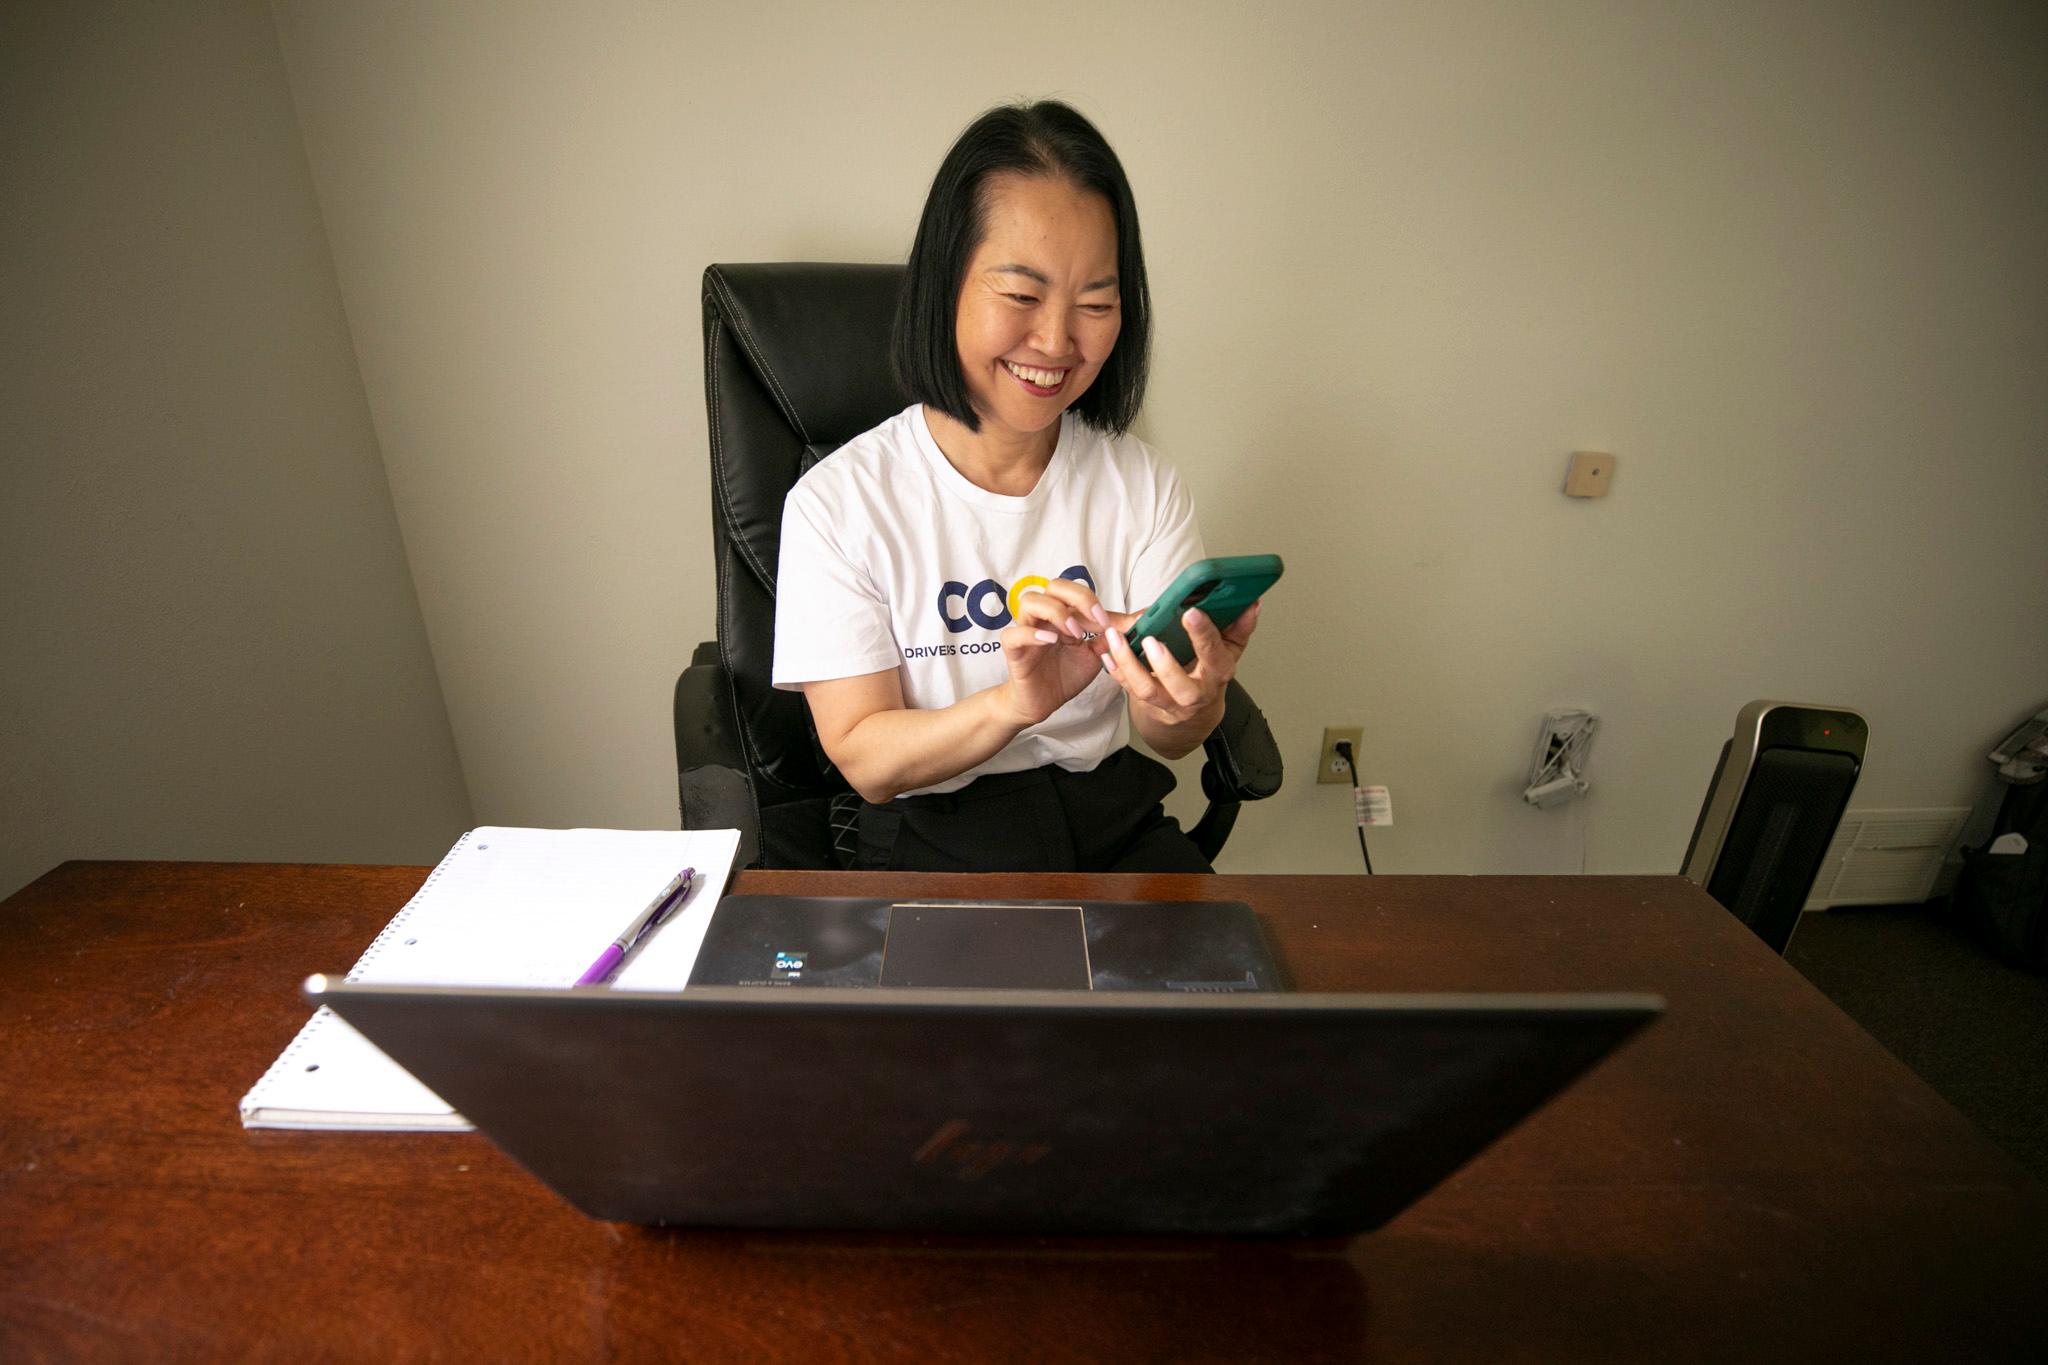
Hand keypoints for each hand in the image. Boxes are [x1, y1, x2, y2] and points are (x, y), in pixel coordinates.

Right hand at [995, 577, 1116, 727]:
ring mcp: (1027, 631)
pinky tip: (1051, 641)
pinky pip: (1014, 634)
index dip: (1098, 603)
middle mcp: (1044, 617)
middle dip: (1078, 598)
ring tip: (1074, 634)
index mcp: (1064, 614)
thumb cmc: (1065, 675)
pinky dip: (1032, 634)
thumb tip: (1142, 620)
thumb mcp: (1096, 655)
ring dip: (1056, 612)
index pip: (1079, 593)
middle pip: (1054, 586)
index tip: (1115, 622)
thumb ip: (1112, 636)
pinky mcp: (1014, 650)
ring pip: (1031, 601)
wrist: (1043, 703)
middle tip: (1096, 620)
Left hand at [1100, 600, 1261, 730]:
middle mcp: (1195, 693)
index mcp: (1217, 673)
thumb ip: (1239, 627)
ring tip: (1116, 639)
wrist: (1194, 717)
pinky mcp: (1149, 705)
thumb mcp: (1228, 651)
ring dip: (1129, 664)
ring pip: (1148, 690)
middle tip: (1151, 639)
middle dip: (1165, 664)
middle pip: (1181, 685)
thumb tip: (1252, 604)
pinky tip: (1107, 651)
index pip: (1214, 655)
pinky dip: (1116, 671)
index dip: (1204, 634)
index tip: (1192, 612)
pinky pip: (1129, 690)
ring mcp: (1170, 703)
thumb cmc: (1209, 675)